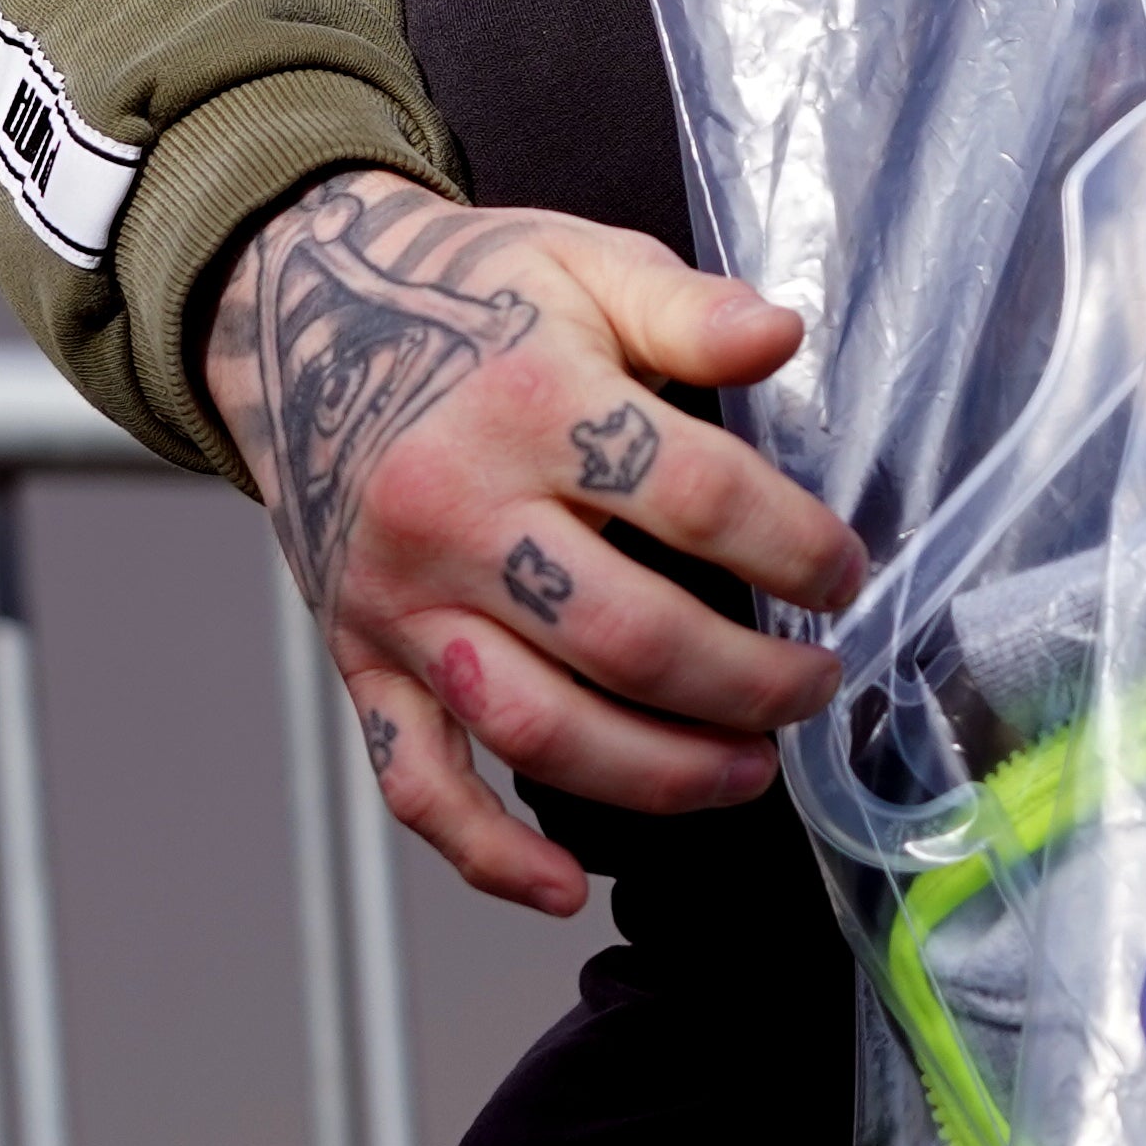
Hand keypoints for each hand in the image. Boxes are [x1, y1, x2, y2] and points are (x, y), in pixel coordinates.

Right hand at [206, 169, 866, 914]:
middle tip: (816, 687)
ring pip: (534, 725)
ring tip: (748, 772)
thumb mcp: (583, 261)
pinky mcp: (362, 657)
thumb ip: (686, 307)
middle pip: (628, 635)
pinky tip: (564, 885)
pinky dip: (485, 852)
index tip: (846, 575)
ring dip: (656, 772)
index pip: (696, 496)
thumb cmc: (467, 291)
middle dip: (749, 683)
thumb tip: (781, 336)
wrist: (299, 314)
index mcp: (527, 403)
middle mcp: (456, 513)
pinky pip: (415, 780)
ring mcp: (402, 600)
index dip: (794, 546)